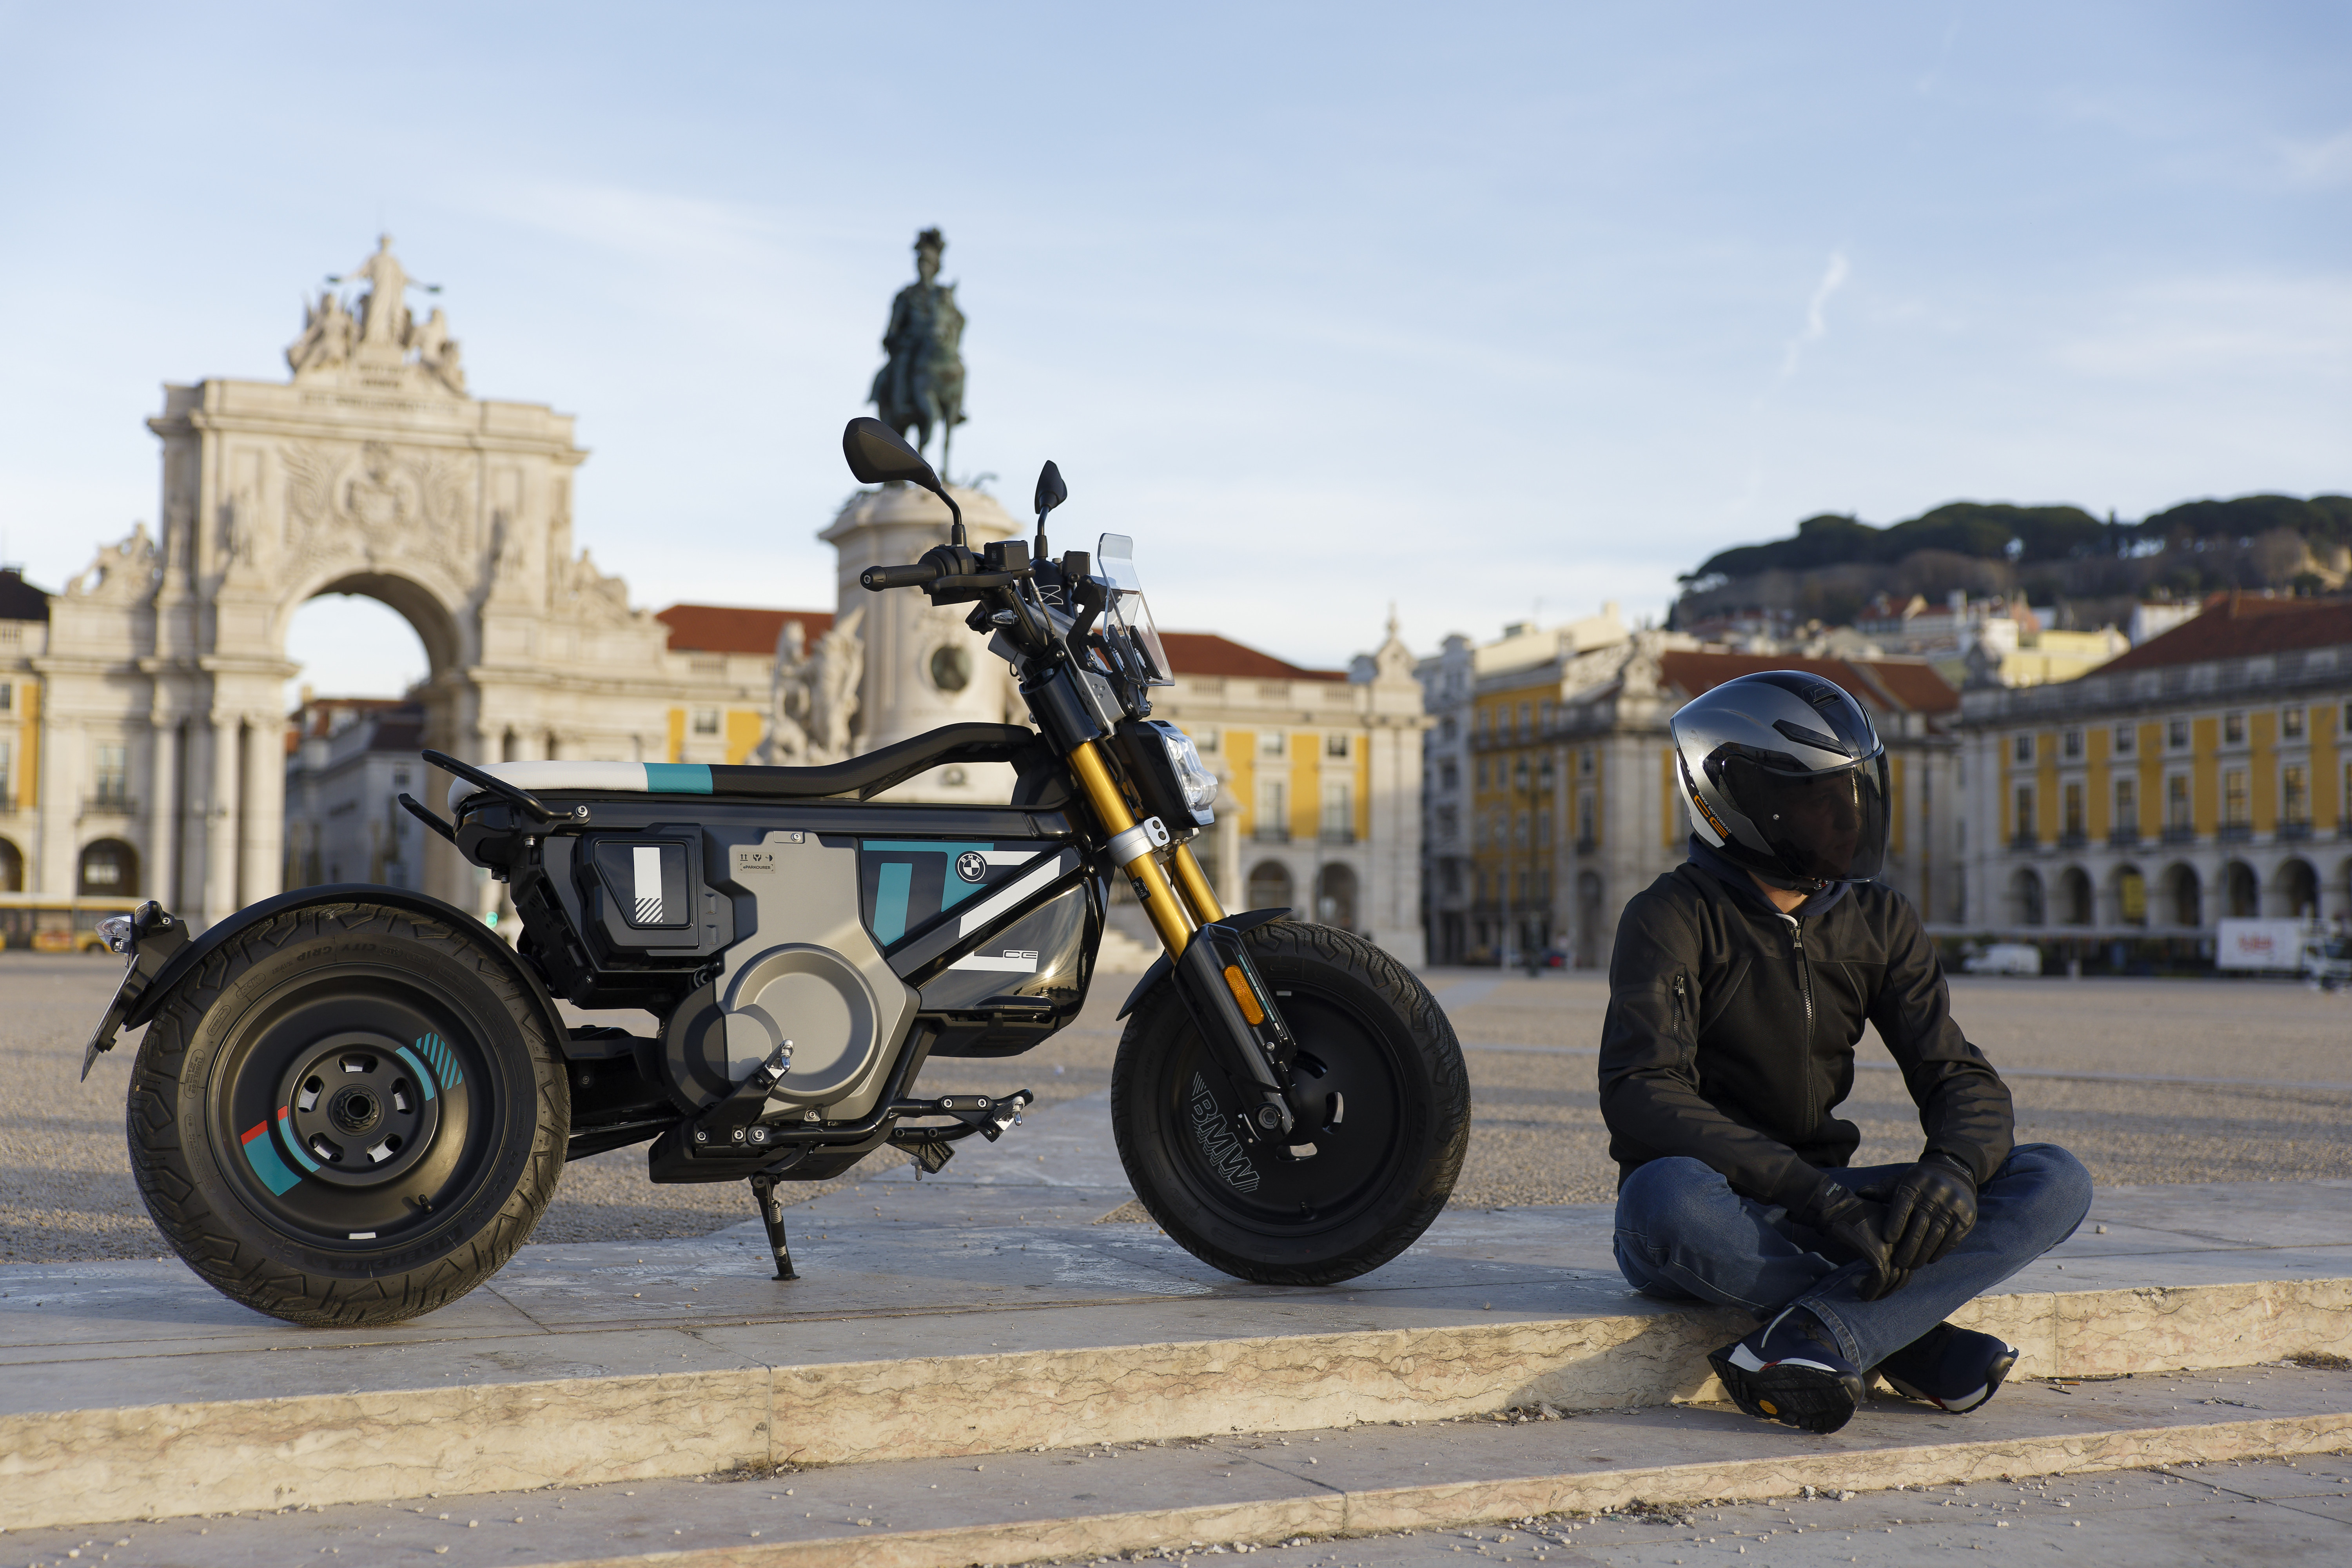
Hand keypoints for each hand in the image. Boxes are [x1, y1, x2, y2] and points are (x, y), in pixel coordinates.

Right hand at [1800, 1184, 1910, 1300]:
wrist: (1834, 1208)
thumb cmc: (1850, 1218)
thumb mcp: (1875, 1229)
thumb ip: (1887, 1245)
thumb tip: (1890, 1270)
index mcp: (1905, 1231)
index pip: (1909, 1262)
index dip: (1897, 1278)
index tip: (1883, 1286)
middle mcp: (1903, 1238)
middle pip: (1905, 1271)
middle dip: (1890, 1288)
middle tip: (1876, 1295)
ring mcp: (1892, 1245)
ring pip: (1894, 1277)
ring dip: (1881, 1292)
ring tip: (1866, 1295)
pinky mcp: (1877, 1253)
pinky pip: (1881, 1278)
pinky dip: (1872, 1290)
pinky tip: (1862, 1293)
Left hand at [1870, 1155, 1978, 1271]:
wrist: (1954, 1171)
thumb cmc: (1919, 1182)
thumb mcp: (1900, 1181)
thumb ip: (1881, 1190)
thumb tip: (1859, 1193)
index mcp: (1915, 1183)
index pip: (1905, 1204)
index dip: (1896, 1222)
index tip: (1888, 1239)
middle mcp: (1936, 1193)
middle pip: (1921, 1223)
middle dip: (1909, 1245)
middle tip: (1898, 1262)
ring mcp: (1953, 1205)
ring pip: (1936, 1233)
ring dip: (1923, 1252)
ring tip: (1911, 1265)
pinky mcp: (1966, 1217)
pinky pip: (1953, 1238)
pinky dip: (1940, 1250)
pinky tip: (1929, 1260)